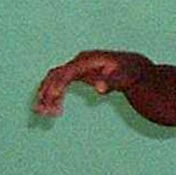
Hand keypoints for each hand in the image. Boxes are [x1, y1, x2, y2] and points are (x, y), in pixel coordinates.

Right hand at [34, 50, 153, 116]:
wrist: (133, 68)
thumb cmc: (130, 72)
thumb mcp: (125, 78)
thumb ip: (112, 82)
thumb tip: (99, 88)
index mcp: (88, 60)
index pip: (67, 71)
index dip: (58, 84)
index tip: (53, 99)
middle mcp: (78, 62)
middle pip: (55, 75)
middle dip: (47, 92)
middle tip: (42, 111)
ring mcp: (76, 68)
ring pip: (53, 81)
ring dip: (46, 96)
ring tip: (42, 114)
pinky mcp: (76, 75)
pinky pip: (59, 85)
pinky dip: (54, 97)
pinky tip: (53, 111)